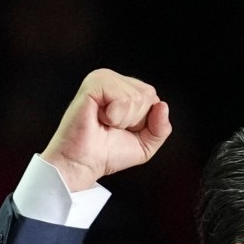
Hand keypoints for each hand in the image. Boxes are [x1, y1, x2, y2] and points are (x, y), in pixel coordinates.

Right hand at [41, 69, 169, 191]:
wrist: (81, 165)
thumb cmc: (105, 154)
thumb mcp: (145, 145)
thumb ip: (162, 128)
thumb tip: (162, 105)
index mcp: (124, 88)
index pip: (152, 98)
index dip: (142, 122)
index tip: (120, 130)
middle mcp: (113, 80)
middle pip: (147, 95)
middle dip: (134, 120)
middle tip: (110, 128)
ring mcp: (102, 79)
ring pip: (136, 97)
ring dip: (123, 120)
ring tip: (103, 124)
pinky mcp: (93, 84)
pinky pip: (122, 98)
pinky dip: (115, 116)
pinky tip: (99, 118)